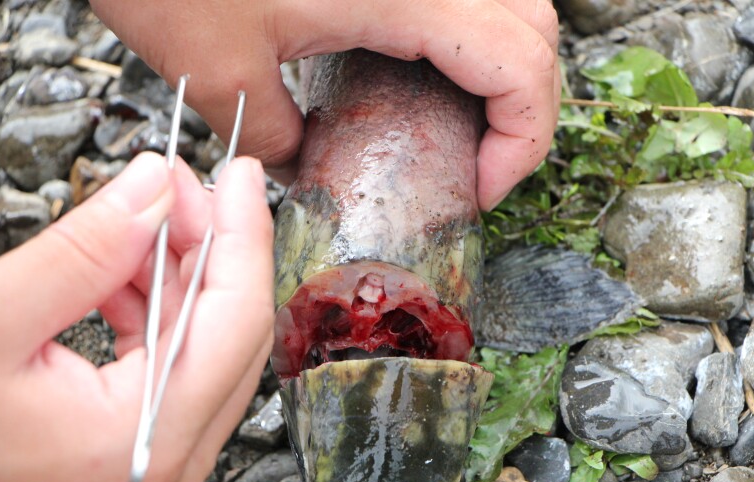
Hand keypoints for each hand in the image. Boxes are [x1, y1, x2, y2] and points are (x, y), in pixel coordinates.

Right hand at [0, 153, 273, 481]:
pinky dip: (156, 317)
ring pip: (203, 354)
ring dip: (181, 278)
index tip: (240, 177)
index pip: (237, 321)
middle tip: (181, 187)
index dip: (243, 235)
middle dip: (213, 249)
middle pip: (230, 337)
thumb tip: (152, 188)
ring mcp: (153, 477)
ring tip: (149, 220)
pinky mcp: (133, 466)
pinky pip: (169, 377)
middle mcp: (166, 474)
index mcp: (143, 446)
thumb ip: (82, 252)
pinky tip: (128, 274)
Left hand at [88, 0, 559, 210]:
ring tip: (466, 125)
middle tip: (484, 166)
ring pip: (512, 4)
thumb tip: (298, 167)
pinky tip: (426, 69)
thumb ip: (273, 136)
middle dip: (527, 111)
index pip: (521, 68)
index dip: (523, 142)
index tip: (483, 190)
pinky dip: (473, 36)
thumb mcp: (216, 67)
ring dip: (507, 68)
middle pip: (537, 31)